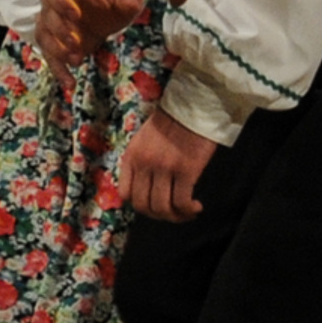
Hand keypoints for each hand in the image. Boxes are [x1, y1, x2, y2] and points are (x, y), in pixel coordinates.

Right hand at [36, 0, 145, 70]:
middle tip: (76, 43)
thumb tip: (133, 3)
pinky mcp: (53, 46)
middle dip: (60, 32)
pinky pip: (50, 58)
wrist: (101, 17)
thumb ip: (127, 0)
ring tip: (76, 61)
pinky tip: (70, 83)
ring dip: (57, 50)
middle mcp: (51, 7)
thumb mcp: (119, 0)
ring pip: (44, 37)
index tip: (75, 14)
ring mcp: (49, 27)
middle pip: (47, 17)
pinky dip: (59, 71)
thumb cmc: (106, 3)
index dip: (61, 3)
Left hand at [121, 102, 217, 222]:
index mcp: (131, 157)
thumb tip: (147, 189)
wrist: (192, 106)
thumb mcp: (144, 141)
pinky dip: (188, 210)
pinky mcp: (186, 170)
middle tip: (174, 213)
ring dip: (176, 216)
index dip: (140, 206)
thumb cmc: (171, 122)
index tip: (155, 205)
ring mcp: (164, 168)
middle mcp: (144, 164)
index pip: (125, 194)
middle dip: (159, 216)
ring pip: (162, 208)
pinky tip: (196, 206)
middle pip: (143, 206)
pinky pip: (181, 202)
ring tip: (188, 211)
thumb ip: (141, 163)